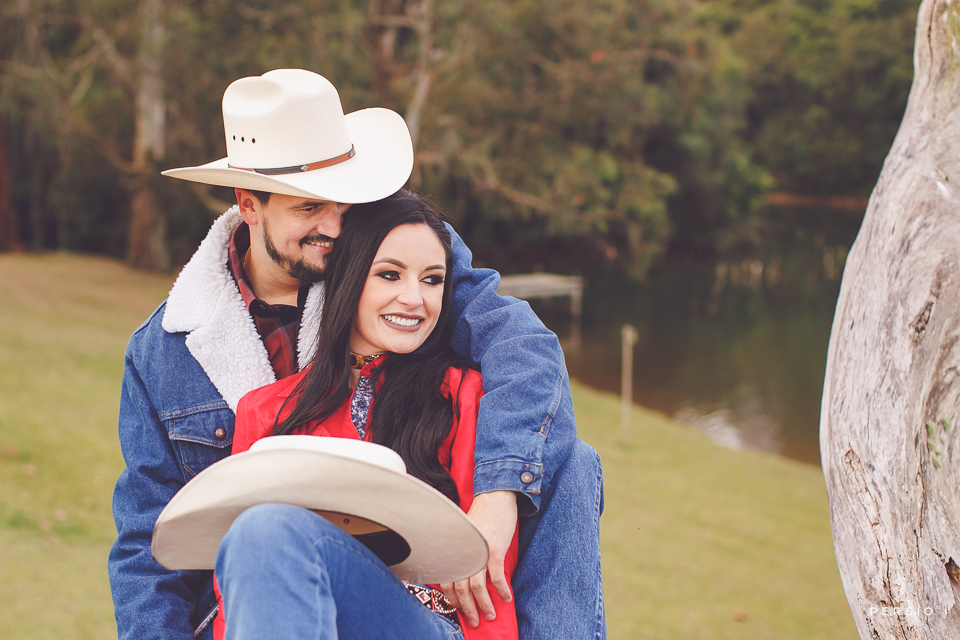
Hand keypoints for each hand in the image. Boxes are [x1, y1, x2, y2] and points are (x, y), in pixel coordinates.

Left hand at [440, 490, 517, 627]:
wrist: (495, 497)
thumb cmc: (482, 517)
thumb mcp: (466, 536)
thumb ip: (463, 554)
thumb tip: (465, 574)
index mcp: (455, 550)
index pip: (447, 581)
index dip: (452, 599)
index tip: (459, 609)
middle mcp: (464, 553)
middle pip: (460, 588)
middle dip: (467, 608)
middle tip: (474, 621)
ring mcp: (479, 552)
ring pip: (477, 587)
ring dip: (484, 604)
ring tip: (490, 615)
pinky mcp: (494, 550)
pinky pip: (497, 577)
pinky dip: (502, 590)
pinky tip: (506, 598)